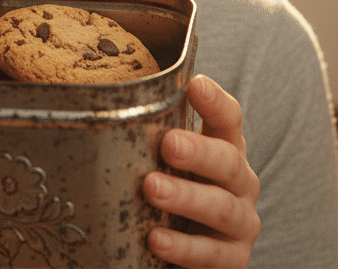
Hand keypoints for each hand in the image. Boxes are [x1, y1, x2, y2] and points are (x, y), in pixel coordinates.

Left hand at [143, 74, 260, 267]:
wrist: (189, 255)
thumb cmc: (174, 199)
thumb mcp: (167, 165)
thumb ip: (149, 138)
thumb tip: (97, 105)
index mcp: (225, 151)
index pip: (228, 120)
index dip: (215, 102)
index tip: (195, 85)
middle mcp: (239, 183)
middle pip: (227, 161)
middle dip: (198, 151)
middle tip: (168, 143)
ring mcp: (240, 223)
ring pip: (220, 207)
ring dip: (186, 197)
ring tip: (152, 188)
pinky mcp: (233, 260)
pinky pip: (211, 255)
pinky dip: (183, 247)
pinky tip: (155, 239)